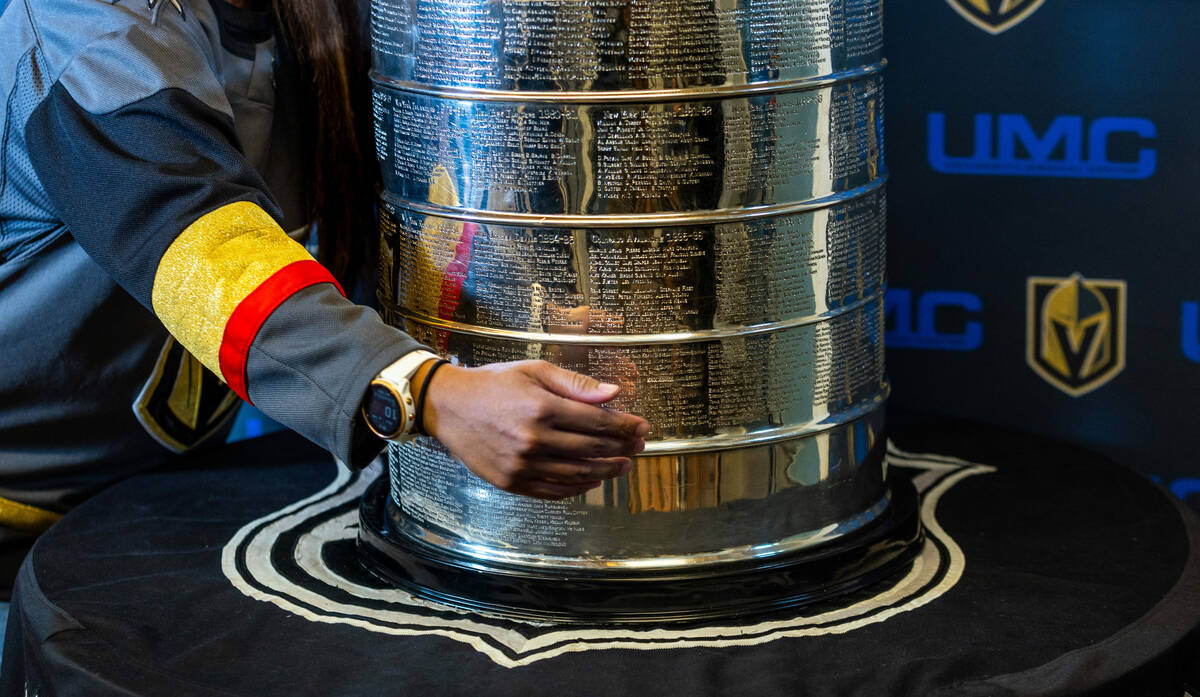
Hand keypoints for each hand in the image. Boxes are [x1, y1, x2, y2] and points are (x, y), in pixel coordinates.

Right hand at [416, 360, 647, 498]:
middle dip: (621, 448)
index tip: (642, 427)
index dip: (624, 426)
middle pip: (591, 449)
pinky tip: (591, 481)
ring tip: (622, 467)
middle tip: (638, 447)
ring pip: (576, 474)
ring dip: (605, 471)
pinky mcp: (511, 482)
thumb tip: (614, 393)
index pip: (597, 422)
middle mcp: (533, 440)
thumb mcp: (534, 371)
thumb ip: (575, 384)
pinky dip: (577, 488)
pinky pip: (553, 490)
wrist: (447, 406)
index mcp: (542, 408)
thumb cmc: (493, 384)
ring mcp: (522, 465)